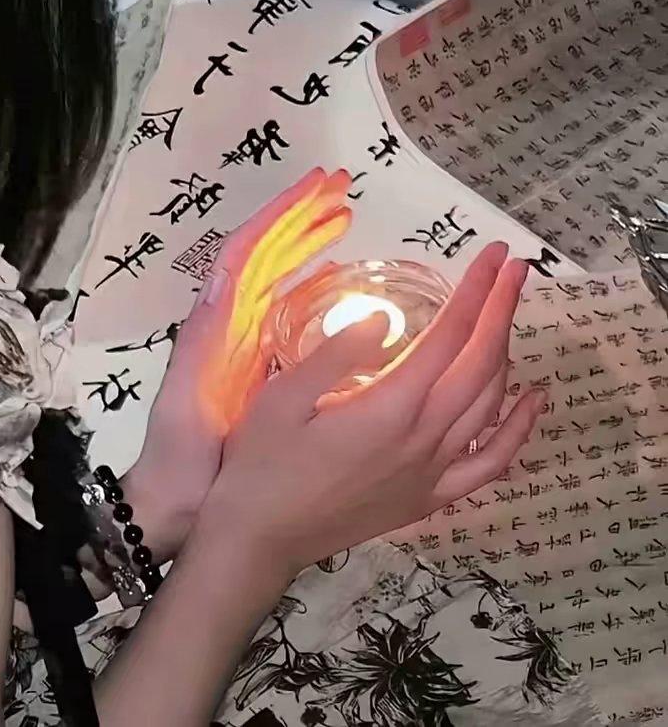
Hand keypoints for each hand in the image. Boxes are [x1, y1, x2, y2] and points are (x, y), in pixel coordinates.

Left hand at [123, 169, 352, 561]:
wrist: (176, 502)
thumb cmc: (182, 457)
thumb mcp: (186, 399)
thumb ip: (200, 343)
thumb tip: (222, 277)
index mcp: (218, 325)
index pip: (251, 254)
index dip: (284, 217)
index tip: (321, 187)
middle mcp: (233, 323)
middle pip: (269, 256)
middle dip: (302, 218)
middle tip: (341, 190)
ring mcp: (247, 343)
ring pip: (281, 279)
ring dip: (307, 244)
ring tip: (343, 218)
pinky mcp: (259, 365)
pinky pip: (288, 317)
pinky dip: (311, 290)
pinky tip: (335, 281)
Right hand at [201, 243, 544, 574]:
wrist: (260, 539)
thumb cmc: (262, 464)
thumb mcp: (282, 398)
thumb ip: (336, 355)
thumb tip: (383, 318)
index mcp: (389, 408)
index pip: (449, 335)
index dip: (475, 289)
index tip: (494, 253)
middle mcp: (424, 438)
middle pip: (482, 362)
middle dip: (502, 308)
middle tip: (513, 268)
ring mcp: (434, 472)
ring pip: (491, 403)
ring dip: (507, 351)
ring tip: (504, 313)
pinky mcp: (431, 497)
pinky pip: (491, 462)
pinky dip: (519, 428)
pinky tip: (533, 399)